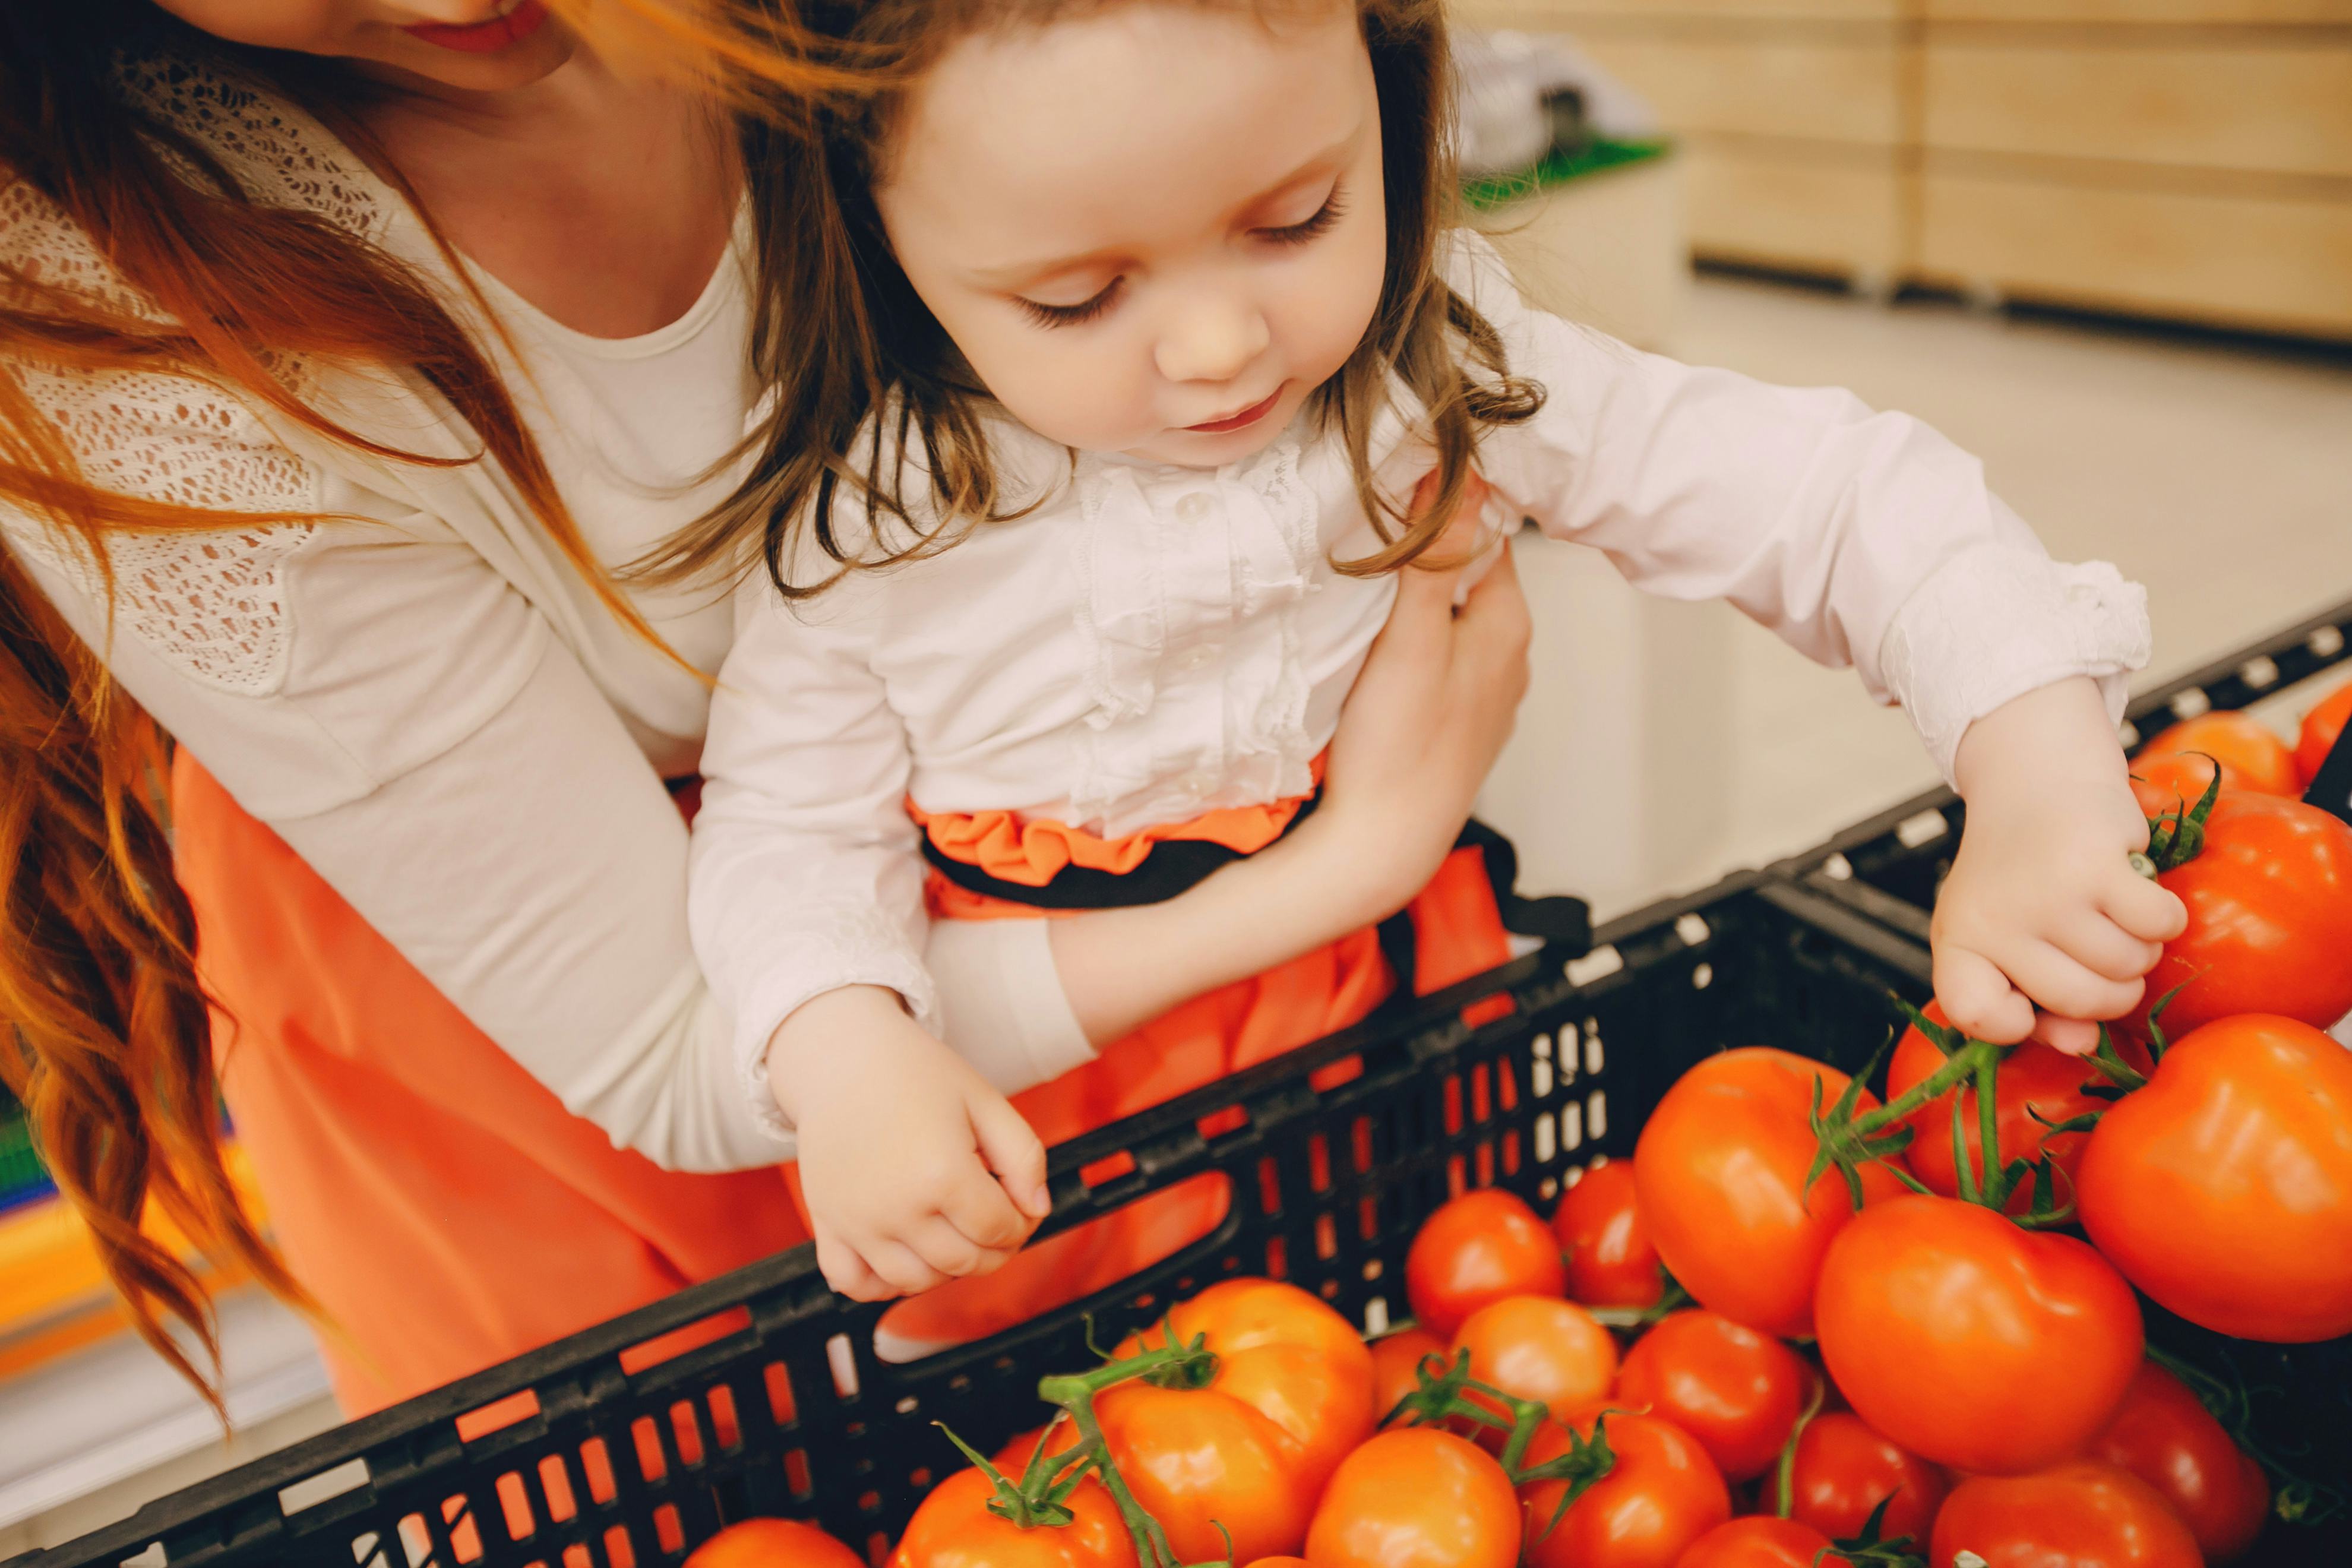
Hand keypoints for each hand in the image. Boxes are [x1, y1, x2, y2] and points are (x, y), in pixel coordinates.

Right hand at [767, 985, 1051, 1299]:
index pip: (999, 1231)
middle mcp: (896, 1207)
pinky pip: (853, 1283)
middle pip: (965, 1262)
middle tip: (997, 1221)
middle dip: (995, 1249)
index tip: (1020, 1206)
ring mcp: (857, 1221)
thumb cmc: (916, 1073)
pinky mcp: (826, 1223)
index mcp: (942, 1174)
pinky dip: (882, 1284)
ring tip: (956, 1235)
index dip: (1022, 1224)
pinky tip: (905, 1257)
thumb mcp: (986, 1101)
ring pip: (916, 1282)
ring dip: (948, 1270)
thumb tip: (1037, 1209)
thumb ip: (1025, 1157)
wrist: (843, 1055)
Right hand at [1304, 473, 1532, 918]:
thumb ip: (1434, 557)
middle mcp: (1510, 656)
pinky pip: (1440, 659)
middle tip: (1367, 530)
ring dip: (1417, 598)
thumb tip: (1456, 474)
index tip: (1393, 487)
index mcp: (1508, 624)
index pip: (1486, 531)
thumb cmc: (1398, 747)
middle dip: (1425, 550)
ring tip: (1367, 588)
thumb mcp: (1410, 638)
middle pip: (1468, 573)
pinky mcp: (1457, 723)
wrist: (1382, 847)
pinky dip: (1413, 642)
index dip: (1441, 504)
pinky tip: (1376, 650)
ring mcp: (1486, 694)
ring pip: (1452, 618)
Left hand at [1936, 679, 2187, 1051]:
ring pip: (2129, 969)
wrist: (2034, 781)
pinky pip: (2161, 926)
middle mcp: (1995, 920)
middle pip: (2083, 1004)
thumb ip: (2033, 1005)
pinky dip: (2165, 915)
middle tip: (2095, 944)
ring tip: (2111, 910)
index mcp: (1957, 941)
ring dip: (2140, 948)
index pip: (1976, 1017)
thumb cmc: (2021, 873)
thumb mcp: (2001, 937)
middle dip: (2110, 987)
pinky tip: (2137, 889)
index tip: (2032, 999)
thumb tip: (2082, 1045)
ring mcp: (2047, 894)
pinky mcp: (2097, 864)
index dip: (2019, 1024)